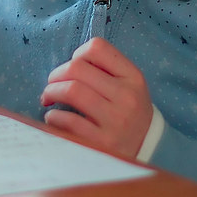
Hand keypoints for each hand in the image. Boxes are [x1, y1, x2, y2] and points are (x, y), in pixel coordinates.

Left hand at [40, 37, 152, 158]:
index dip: (78, 54)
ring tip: (48, 98)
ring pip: (71, 91)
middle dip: (56, 74)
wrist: (148, 149)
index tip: (73, 68)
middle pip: (77, 68)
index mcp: (133, 77)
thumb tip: (68, 64)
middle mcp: (126, 96)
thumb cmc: (130, 111)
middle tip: (52, 84)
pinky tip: (54, 118)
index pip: (97, 48)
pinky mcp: (103, 143)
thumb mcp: (129, 85)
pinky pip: (69, 121)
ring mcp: (116, 121)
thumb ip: (105, 69)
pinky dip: (54, 116)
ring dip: (51, 92)